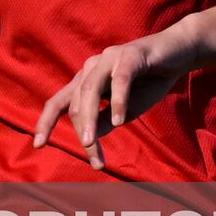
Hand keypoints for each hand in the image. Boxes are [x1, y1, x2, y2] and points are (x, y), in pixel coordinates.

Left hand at [32, 21, 199, 169]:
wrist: (177, 54)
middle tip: (94, 160)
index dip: (46, 122)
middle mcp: (90, 67)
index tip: (37, 145)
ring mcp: (107, 58)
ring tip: (89, 143)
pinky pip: (120, 80)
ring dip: (89, 119)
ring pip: (90, 90)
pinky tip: (120, 121)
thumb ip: (104, 122)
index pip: (58, 102)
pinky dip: (117, 101)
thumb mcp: (123, 111)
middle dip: (82, 133)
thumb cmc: (147, 83)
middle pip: (75, 103)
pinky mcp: (129, 55)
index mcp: (85, 80)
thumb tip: (87, 141)